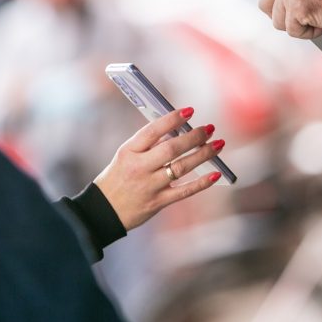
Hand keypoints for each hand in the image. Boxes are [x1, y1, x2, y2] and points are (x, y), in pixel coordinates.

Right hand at [94, 107, 224, 229]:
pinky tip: (216, 173)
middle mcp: (139, 168)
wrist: (104, 211)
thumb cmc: (118, 178)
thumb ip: (148, 144)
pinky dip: (202, 183)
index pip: (152, 131)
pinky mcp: (158, 202)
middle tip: (209, 128)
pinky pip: (184, 191)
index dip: (172, 119)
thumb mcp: (125, 156)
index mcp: (128, 151)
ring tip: (217, 144)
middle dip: (193, 137)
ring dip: (202, 155)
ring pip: (181, 168)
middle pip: (171, 149)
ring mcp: (149, 186)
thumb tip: (178, 130)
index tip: (189, 111)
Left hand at [258, 0, 321, 38]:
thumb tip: (284, 3)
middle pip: (264, 4)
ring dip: (298, 25)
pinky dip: (309, 32)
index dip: (276, 2)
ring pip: (278, 21)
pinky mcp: (296, 6)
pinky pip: (293, 30)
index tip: (287, 9)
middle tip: (300, 19)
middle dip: (281, 16)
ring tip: (319, 16)